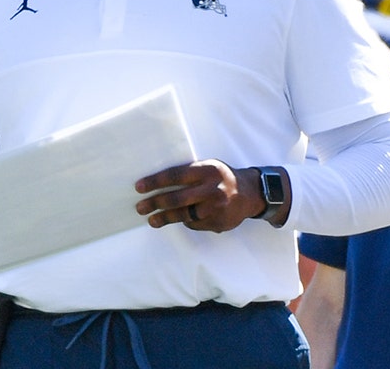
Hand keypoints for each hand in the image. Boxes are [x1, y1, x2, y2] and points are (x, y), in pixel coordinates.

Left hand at [134, 160, 263, 231]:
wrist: (250, 193)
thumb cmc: (221, 177)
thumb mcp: (207, 167)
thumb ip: (188, 173)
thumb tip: (156, 182)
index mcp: (207, 170)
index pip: (175, 175)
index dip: (155, 182)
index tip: (139, 187)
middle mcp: (212, 189)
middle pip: (176, 198)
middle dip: (155, 203)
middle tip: (140, 207)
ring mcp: (216, 208)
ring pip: (183, 215)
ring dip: (164, 218)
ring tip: (152, 220)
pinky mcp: (218, 222)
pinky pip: (194, 224)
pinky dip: (185, 222)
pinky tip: (177, 220)